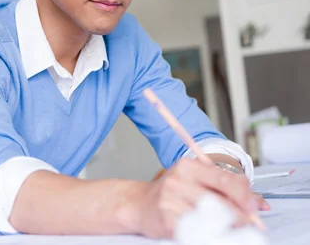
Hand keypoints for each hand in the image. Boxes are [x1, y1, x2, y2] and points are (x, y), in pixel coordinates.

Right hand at [132, 159, 259, 238]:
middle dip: (240, 216)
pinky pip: (197, 230)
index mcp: (188, 165)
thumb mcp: (196, 181)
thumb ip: (226, 188)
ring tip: (224, 228)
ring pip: (212, 218)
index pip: (225, 179)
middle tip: (246, 223)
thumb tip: (260, 204)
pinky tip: (206, 232)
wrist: (138, 204)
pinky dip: (208, 234)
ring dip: (225, 228)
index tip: (254, 207)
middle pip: (222, 201)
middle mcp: (178, 179)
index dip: (245, 195)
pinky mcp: (166, 219)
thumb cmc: (172, 193)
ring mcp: (170, 199)